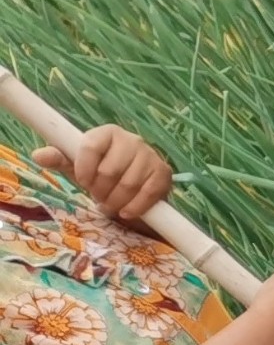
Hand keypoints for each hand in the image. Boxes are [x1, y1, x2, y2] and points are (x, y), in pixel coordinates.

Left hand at [38, 126, 171, 224]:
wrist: (134, 189)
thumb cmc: (100, 175)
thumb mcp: (78, 167)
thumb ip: (59, 159)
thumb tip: (38, 155)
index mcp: (108, 133)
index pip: (91, 146)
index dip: (84, 168)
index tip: (83, 181)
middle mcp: (132, 139)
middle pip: (109, 170)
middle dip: (101, 191)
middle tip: (100, 196)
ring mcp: (151, 155)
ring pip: (128, 184)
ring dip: (116, 202)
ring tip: (111, 204)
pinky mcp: (164, 173)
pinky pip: (148, 193)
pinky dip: (134, 207)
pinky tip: (127, 211)